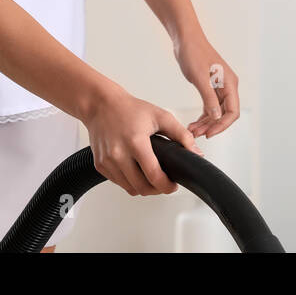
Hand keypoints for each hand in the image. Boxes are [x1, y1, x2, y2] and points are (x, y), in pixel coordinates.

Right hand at [83, 85, 204, 196]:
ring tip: (151, 176)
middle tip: (165, 183)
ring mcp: (107, 161)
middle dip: (157, 190)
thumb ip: (181, 135)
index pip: (154, 176)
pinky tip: (136, 171)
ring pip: (130, 189)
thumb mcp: (160, 116)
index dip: (167, 186)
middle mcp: (118, 154)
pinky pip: (119, 183)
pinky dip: (129, 181)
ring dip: (143, 187)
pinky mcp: (100, 165)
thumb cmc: (129, 109)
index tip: (173, 185)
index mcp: (135, 142)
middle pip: (142, 188)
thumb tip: (195, 152)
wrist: (101, 105)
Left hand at [174, 34, 239, 138]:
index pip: (232, 111)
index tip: (208, 134)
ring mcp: (219, 87)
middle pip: (225, 114)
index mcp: (229, 83)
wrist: (185, 38)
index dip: (222, 125)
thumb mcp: (199, 77)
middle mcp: (228, 86)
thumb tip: (217, 117)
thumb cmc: (193, 53)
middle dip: (212, 126)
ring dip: (206, 123)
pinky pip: (210, 106)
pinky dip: (203, 116)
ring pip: (217, 112)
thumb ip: (209, 98)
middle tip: (196, 134)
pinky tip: (194, 123)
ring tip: (192, 131)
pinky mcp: (210, 86)